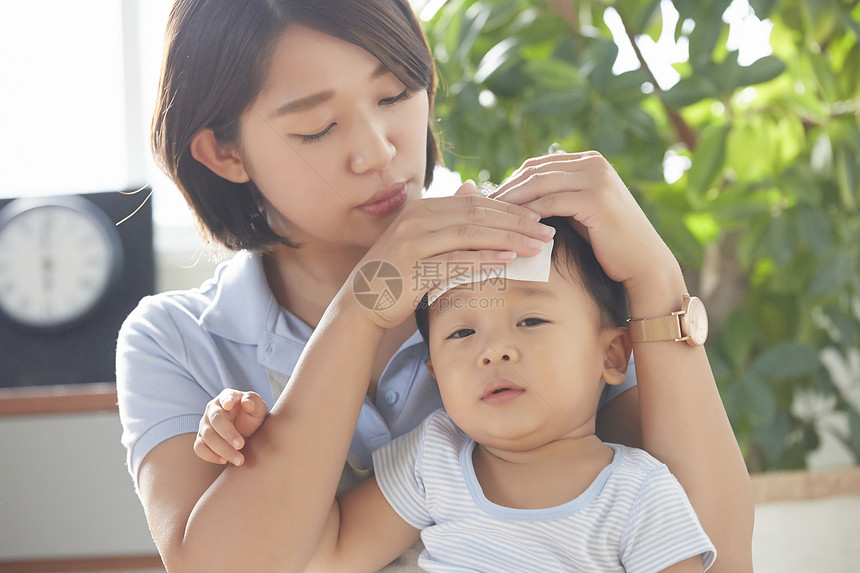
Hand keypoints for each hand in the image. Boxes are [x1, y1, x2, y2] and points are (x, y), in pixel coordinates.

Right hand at [193, 389, 268, 465]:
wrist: (247, 432)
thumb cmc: (252, 417)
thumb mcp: (258, 409)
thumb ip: (254, 402)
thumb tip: (246, 403)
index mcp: (228, 397)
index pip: (226, 397)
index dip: (226, 400)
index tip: (229, 405)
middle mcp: (213, 409)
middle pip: (215, 420)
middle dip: (227, 434)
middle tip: (241, 445)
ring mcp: (205, 424)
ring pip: (207, 436)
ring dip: (222, 449)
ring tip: (239, 459)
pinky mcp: (201, 439)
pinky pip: (199, 448)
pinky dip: (210, 456)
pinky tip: (224, 461)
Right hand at [350, 180, 555, 328]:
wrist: (362, 302)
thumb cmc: (398, 274)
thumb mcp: (422, 239)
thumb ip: (447, 218)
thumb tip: (472, 188)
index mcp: (422, 208)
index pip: (475, 202)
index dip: (509, 208)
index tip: (538, 217)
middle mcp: (417, 218)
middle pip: (477, 213)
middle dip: (516, 221)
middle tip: (547, 230)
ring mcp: (413, 241)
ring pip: (470, 233)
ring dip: (508, 238)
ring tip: (536, 245)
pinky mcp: (413, 267)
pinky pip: (456, 260)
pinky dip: (484, 259)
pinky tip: (508, 260)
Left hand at [490, 152, 678, 293]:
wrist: (643, 263)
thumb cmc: (608, 242)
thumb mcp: (578, 212)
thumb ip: (554, 198)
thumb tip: (513, 199)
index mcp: (589, 161)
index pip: (537, 166)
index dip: (511, 182)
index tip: (487, 201)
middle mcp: (593, 163)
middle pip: (534, 171)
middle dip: (506, 190)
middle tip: (481, 209)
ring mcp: (596, 178)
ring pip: (538, 184)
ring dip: (512, 202)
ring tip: (490, 219)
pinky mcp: (595, 198)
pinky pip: (550, 203)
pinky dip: (528, 214)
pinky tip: (512, 228)